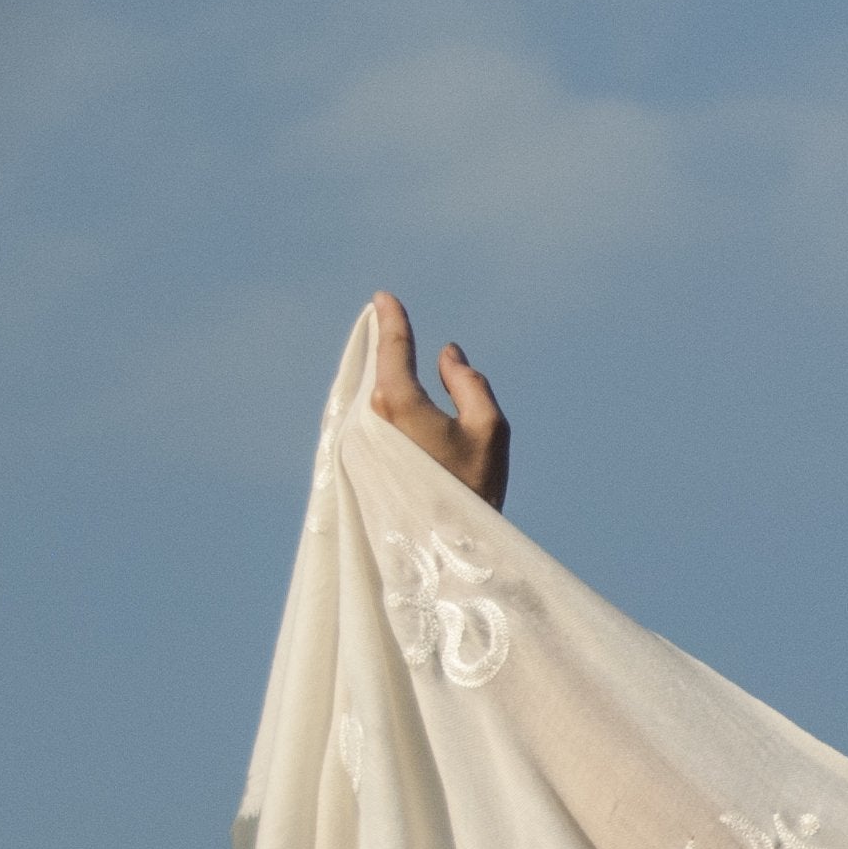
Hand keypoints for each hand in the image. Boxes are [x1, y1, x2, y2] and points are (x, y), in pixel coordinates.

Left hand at [365, 292, 506, 509]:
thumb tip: (446, 356)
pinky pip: (365, 415)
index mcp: (397, 400)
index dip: (391, 321)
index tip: (384, 298)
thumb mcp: (489, 428)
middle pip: (373, 367)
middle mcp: (369, 415)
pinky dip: (375, 398)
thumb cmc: (473, 487)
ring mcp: (358, 440)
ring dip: (377, 372)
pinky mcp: (360, 460)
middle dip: (381, 344)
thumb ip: (469, 382)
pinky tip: (382, 397)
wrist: (446, 550)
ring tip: (384, 354)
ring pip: (368, 392)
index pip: (392, 348)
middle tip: (382, 317)